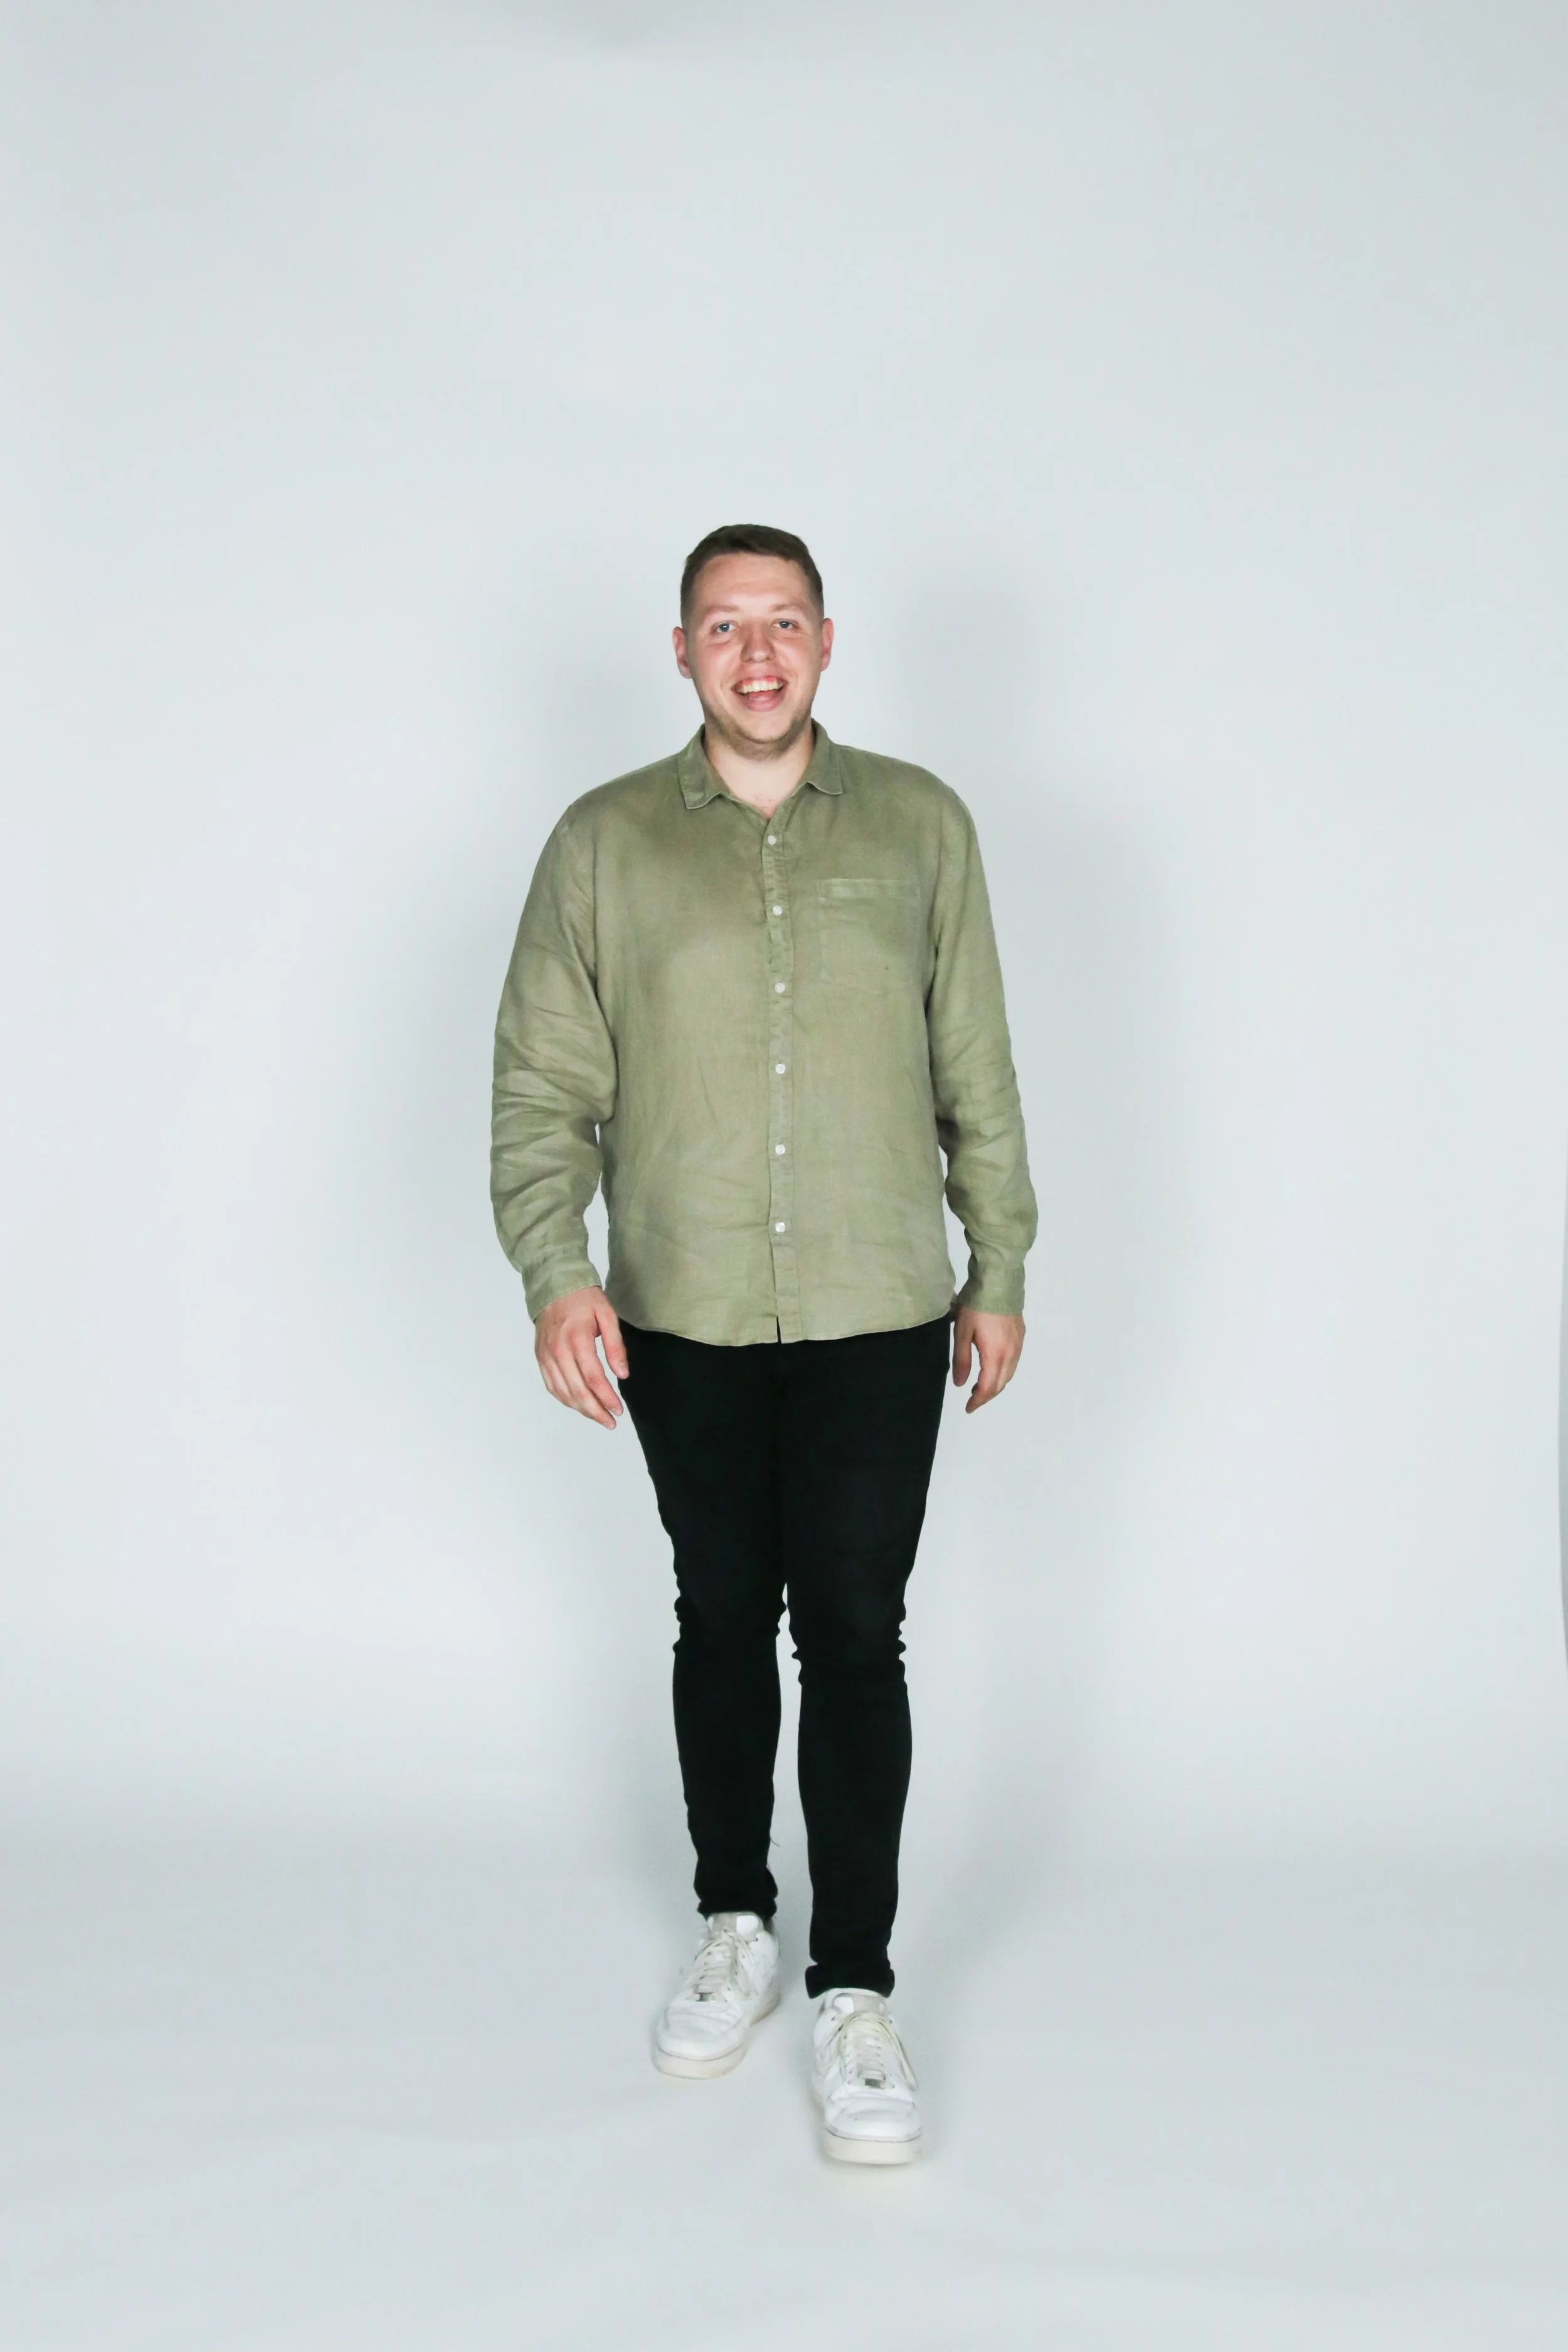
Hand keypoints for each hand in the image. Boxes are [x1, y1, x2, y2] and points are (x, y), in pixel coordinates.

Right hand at [534, 1286, 627, 1428]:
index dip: (607, 1398)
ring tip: (598, 1417)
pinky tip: (578, 1404)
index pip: (594, 1378)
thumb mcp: (607, 1315)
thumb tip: (622, 1374)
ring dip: (581, 1409)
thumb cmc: (583, 1298)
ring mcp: (546, 1356)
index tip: (618, 1409)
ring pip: (563, 1392)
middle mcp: (558, 1351)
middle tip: (611, 1421)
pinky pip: (551, 1386)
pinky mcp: (540, 1358)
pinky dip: (565, 1399)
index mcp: (577, 1339)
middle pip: (577, 1391)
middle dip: (595, 1411)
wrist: (553, 1285)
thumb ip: (616, 1346)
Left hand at [952, 1308, 1024, 1412]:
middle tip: (972, 1399)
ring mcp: (1018, 1344)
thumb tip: (960, 1384)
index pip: (988, 1387)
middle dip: (987, 1395)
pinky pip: (1014, 1362)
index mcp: (995, 1354)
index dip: (978, 1400)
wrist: (998, 1281)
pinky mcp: (1021, 1335)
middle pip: (1001, 1384)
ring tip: (980, 1386)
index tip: (968, 1407)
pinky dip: (1003, 1372)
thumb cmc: (976, 1306)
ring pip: (1009, 1374)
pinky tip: (993, 1367)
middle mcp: (1011, 1353)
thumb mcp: (962, 1333)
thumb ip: (961, 1360)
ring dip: (996, 1384)